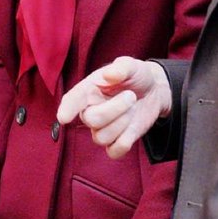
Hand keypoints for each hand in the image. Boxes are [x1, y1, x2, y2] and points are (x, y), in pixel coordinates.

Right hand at [57, 56, 171, 159]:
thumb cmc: (136, 76)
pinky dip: (125, 142)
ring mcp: (103, 129)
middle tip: (131, 96)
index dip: (67, 109)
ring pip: (102, 137)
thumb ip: (121, 67)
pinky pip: (114, 152)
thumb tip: (109, 74)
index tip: (64, 117)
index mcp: (88, 91)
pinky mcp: (116, 142)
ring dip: (123, 123)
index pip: (72, 100)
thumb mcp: (131, 66)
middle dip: (115, 109)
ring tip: (132, 108)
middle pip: (92, 120)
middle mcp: (91, 111)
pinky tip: (132, 127)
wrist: (153, 90)